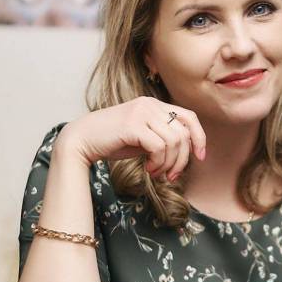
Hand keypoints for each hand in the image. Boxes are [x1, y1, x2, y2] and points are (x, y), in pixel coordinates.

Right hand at [57, 98, 206, 180]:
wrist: (81, 140)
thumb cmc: (112, 142)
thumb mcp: (143, 138)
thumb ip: (162, 139)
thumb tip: (187, 152)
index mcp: (154, 105)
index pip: (189, 117)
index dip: (199, 138)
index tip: (200, 157)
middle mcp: (150, 104)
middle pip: (183, 134)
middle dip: (182, 160)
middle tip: (170, 176)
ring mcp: (141, 112)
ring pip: (174, 142)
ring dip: (168, 164)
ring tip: (155, 173)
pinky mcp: (132, 124)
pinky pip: (159, 147)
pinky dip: (158, 163)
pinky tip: (147, 169)